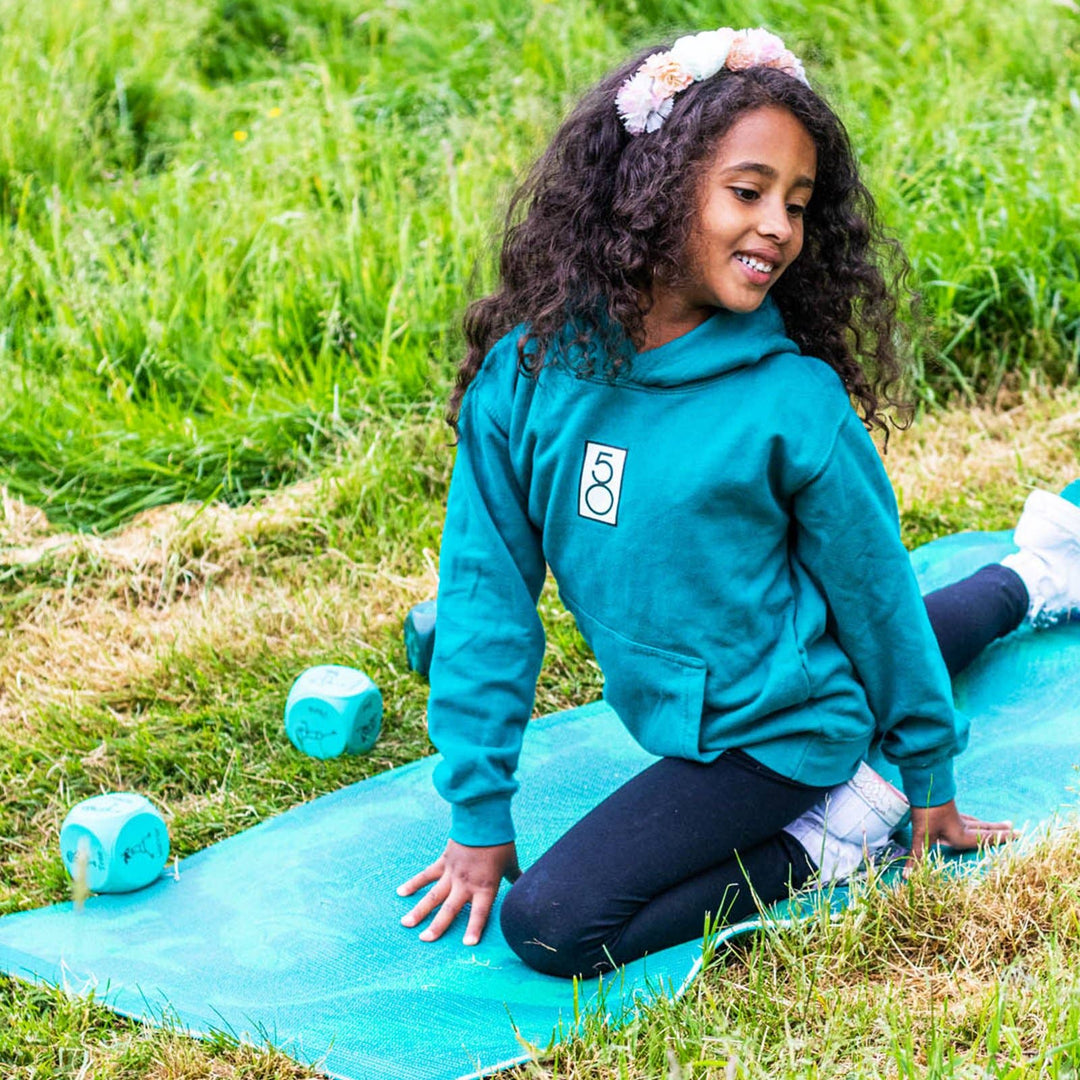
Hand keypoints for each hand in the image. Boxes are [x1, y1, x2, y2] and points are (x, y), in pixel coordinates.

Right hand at [397, 839, 519, 945]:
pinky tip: (401, 892)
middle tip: (425, 940)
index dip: (474, 928)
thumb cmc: (500, 842)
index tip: (468, 944)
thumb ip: (515, 877)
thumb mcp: (510, 862)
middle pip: (450, 908)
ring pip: (433, 895)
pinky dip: (414, 883)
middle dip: (437, 926)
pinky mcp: (444, 861)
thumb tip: (526, 884)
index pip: (480, 912)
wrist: (484, 819)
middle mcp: (466, 883)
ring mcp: (452, 873)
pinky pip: (427, 874)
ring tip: (406, 924)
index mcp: (485, 886)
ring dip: (419, 910)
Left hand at [904, 800, 1014, 875]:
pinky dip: (971, 819)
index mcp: (961, 834)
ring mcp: (954, 814)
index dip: (1000, 839)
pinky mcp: (946, 805)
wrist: (922, 785)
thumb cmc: (925, 812)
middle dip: (999, 830)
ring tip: (999, 824)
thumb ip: (916, 858)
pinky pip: (965, 815)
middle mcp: (961, 825)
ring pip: (975, 821)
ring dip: (987, 824)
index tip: (1017, 835)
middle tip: (1014, 828)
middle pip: (984, 828)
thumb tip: (908, 879)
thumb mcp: (920, 836)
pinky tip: (968, 818)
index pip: (984, 839)